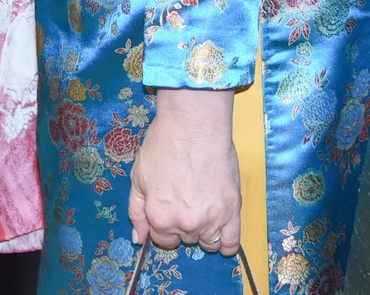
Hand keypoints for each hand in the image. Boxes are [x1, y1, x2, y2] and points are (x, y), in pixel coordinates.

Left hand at [129, 89, 241, 254]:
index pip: (162, 239)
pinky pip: (232, 243)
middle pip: (184, 239)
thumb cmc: (163, 145)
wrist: (194, 125)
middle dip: (182, 225)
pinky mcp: (233, 211)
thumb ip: (136, 212)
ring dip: (203, 231)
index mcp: (159, 217)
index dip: (163, 225)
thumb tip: (139, 239)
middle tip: (185, 200)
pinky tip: (220, 233)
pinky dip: (226, 244)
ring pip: (207, 241)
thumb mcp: (138, 177)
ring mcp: (211, 220)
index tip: (168, 210)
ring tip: (202, 208)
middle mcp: (185, 224)